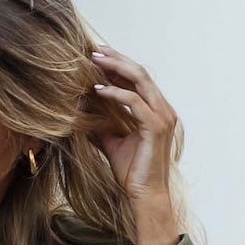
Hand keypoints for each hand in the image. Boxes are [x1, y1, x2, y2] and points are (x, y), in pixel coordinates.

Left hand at [89, 47, 181, 244]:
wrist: (145, 195)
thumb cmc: (132, 171)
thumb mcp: (111, 141)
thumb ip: (101, 122)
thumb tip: (80, 107)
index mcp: (156, 110)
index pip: (138, 78)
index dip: (119, 63)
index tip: (98, 54)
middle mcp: (163, 109)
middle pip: (140, 72)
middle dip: (117, 58)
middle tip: (94, 49)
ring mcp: (162, 117)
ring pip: (140, 80)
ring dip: (116, 68)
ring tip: (93, 61)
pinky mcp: (155, 127)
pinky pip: (134, 102)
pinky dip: (116, 93)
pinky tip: (98, 90)